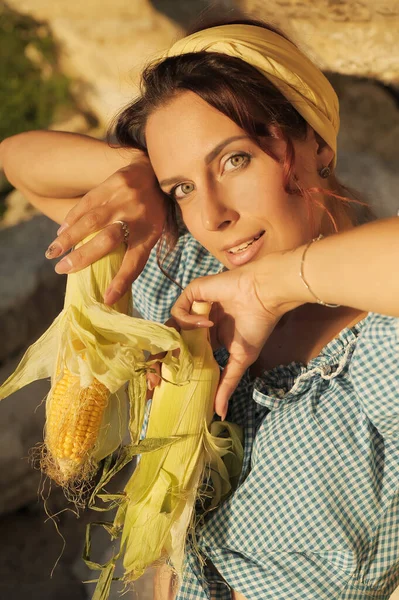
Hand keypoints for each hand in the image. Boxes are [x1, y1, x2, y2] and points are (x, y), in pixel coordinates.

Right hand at [45, 158, 166, 303]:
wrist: (154, 172)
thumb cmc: (151, 212)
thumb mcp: (152, 232)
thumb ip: (135, 249)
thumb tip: (114, 282)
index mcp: (150, 234)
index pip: (136, 263)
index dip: (121, 282)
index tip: (106, 299)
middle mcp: (137, 217)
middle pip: (108, 241)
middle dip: (83, 258)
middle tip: (61, 270)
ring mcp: (125, 199)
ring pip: (92, 221)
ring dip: (69, 238)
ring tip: (53, 253)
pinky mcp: (113, 183)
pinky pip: (87, 203)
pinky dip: (71, 219)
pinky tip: (61, 231)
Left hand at [171, 259, 293, 418]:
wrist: (265, 297)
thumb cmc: (257, 326)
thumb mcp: (240, 360)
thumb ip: (226, 384)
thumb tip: (220, 413)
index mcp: (207, 339)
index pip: (183, 355)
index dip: (170, 370)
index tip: (160, 390)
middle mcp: (197, 324)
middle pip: (170, 343)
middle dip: (159, 362)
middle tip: (154, 381)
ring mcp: (194, 308)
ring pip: (168, 328)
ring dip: (167, 345)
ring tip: (172, 360)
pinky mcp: (193, 293)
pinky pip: (178, 309)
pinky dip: (188, 319)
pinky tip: (207, 323)